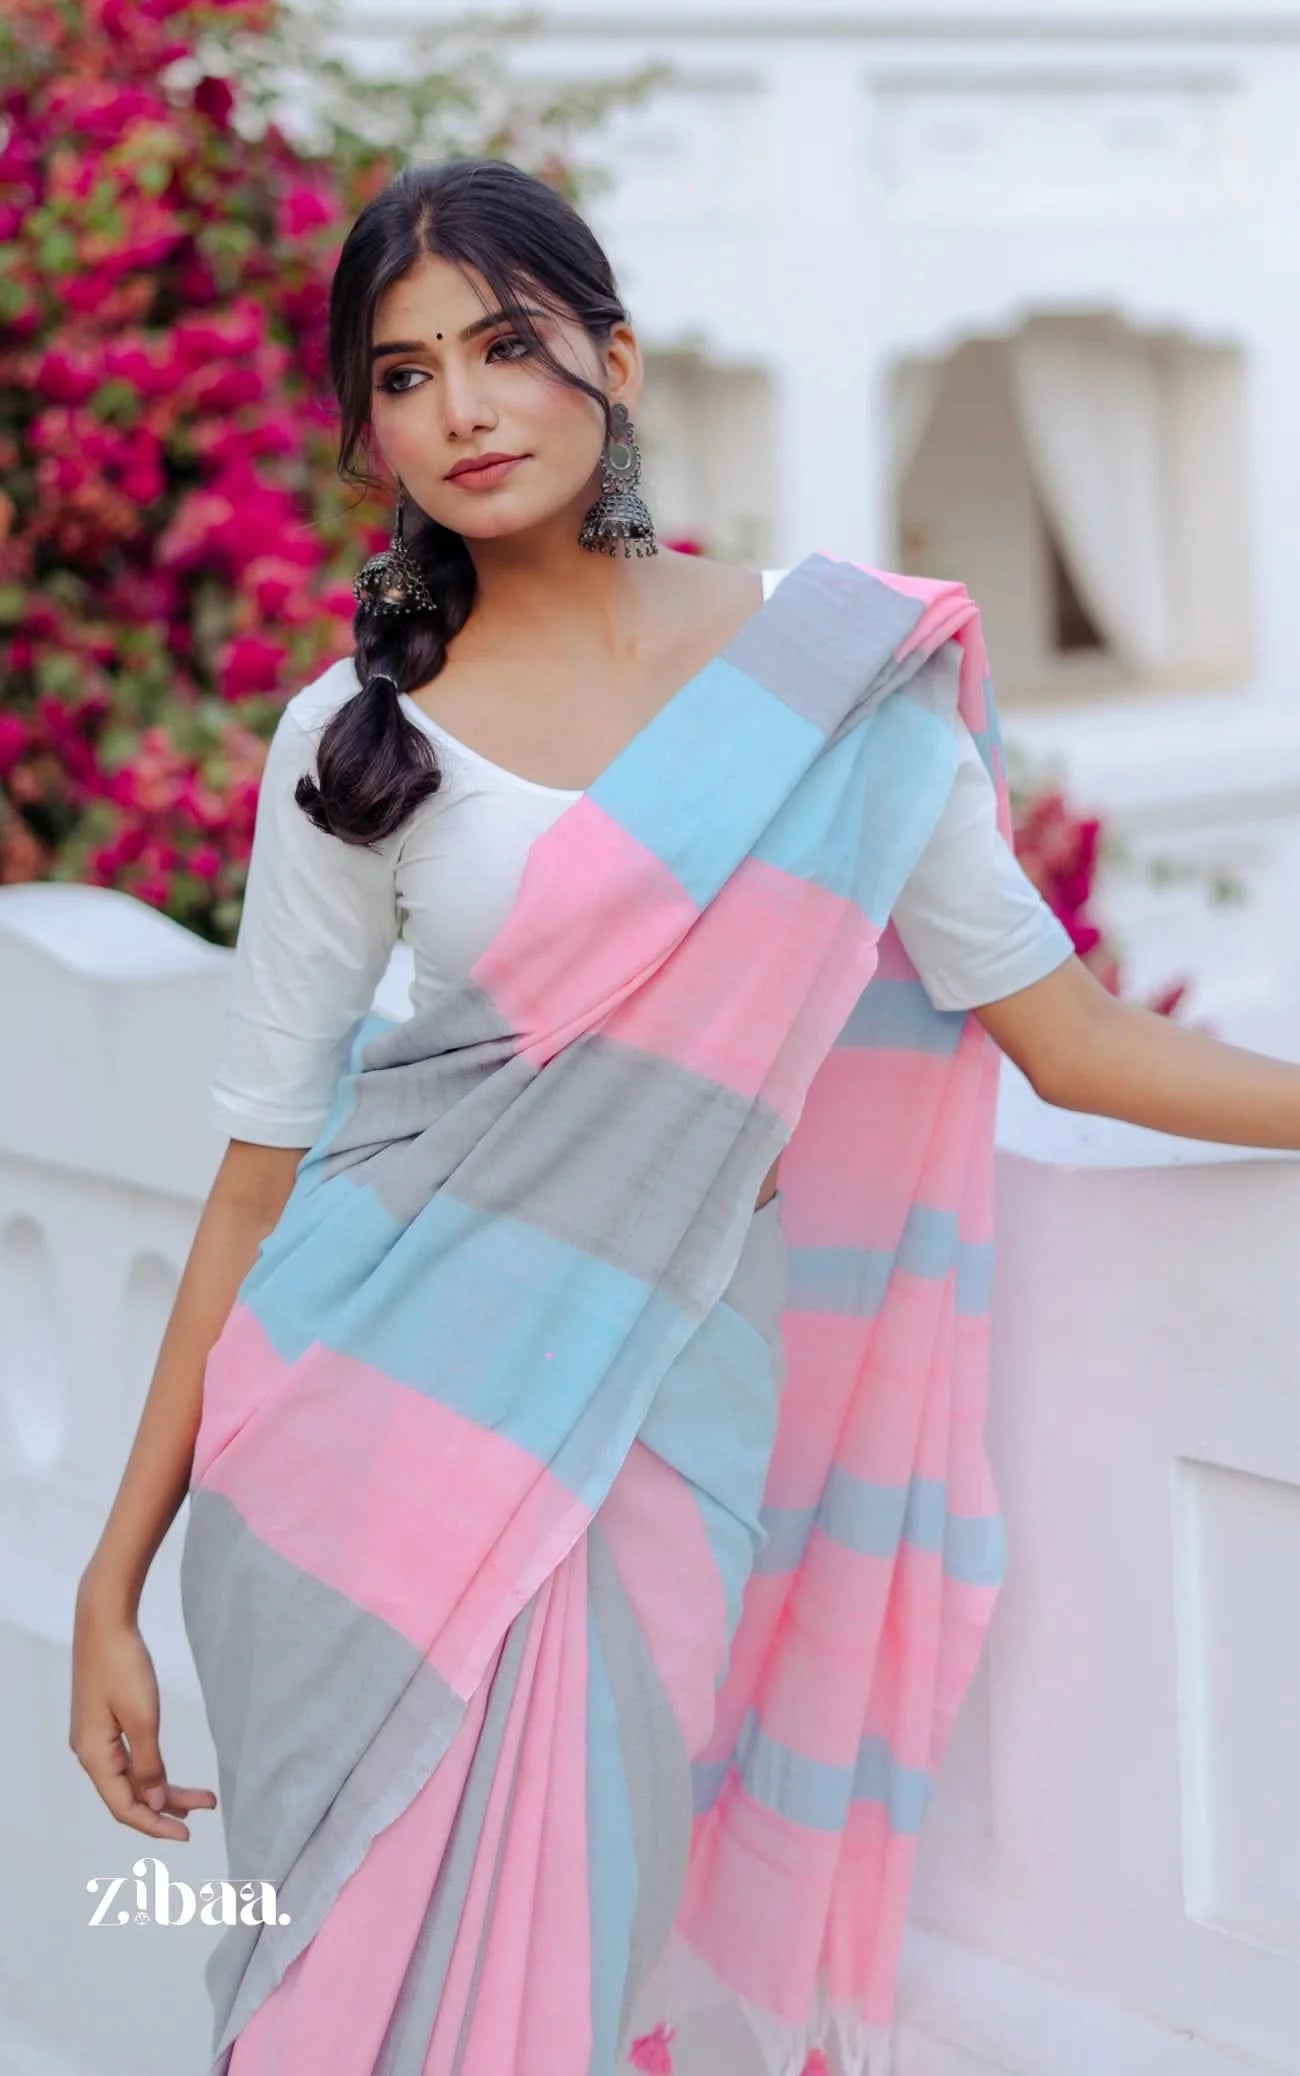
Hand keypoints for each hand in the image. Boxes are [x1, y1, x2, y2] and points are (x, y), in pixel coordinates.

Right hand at [70, 1582, 216, 1840]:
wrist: (104, 1620)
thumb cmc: (122, 1664)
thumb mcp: (143, 1717)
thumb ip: (149, 1765)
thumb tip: (154, 1806)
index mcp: (94, 1756)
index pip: (124, 1807)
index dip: (154, 1825)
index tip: (187, 1834)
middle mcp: (91, 1752)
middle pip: (128, 1795)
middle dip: (165, 1807)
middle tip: (203, 1812)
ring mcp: (96, 1737)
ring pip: (131, 1777)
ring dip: (163, 1788)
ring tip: (199, 1798)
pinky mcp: (105, 1721)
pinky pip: (129, 1758)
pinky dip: (152, 1768)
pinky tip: (169, 1774)